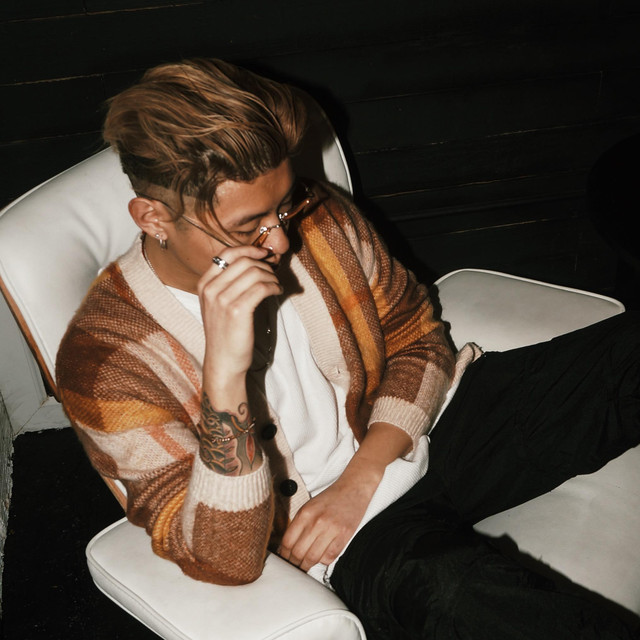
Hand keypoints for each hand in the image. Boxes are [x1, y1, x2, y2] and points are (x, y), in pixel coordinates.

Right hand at [198, 245, 281, 381]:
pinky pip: (262, 287)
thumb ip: (228, 284)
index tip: (264, 254)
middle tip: (275, 273)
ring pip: (255, 272)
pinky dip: (274, 287)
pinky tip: (278, 292)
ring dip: (271, 276)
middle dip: (264, 264)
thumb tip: (254, 262)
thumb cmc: (225, 333)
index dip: (249, 249)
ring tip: (276, 285)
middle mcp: (210, 289)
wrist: (223, 361)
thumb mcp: (218, 304)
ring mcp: (222, 299)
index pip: (226, 254)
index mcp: (204, 284)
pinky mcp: (237, 310)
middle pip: (244, 261)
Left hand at [278, 456, 384, 571]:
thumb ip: (298, 524)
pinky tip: (322, 556)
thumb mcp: (309, 506)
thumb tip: (288, 547)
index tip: (284, 560)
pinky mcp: (344, 535)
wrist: (353, 488)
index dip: (284, 555)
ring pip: (313, 558)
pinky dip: (324, 561)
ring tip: (306, 566)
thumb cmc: (330, 498)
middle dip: (294, 563)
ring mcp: (331, 529)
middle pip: (298, 553)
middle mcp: (317, 522)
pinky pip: (330, 557)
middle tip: (293, 567)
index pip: (288, 542)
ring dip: (307, 566)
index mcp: (305, 513)